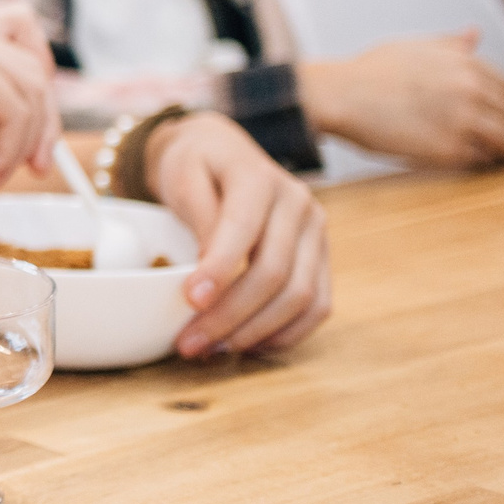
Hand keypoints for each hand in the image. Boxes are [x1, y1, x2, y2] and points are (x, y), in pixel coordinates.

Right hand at [0, 4, 59, 195]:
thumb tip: (38, 117)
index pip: (20, 28)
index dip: (37, 74)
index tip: (34, 126)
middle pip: (35, 59)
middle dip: (45, 117)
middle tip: (39, 165)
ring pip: (32, 90)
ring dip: (23, 144)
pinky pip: (17, 111)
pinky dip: (7, 151)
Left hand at [147, 113, 330, 355]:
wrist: (220, 152)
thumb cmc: (196, 165)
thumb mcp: (183, 175)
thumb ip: (199, 215)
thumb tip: (208, 269)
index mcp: (260, 178)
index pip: (244, 230)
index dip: (220, 270)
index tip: (191, 300)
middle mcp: (299, 205)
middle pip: (274, 273)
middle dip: (230, 315)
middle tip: (189, 343)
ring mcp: (316, 233)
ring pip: (301, 297)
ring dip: (256, 332)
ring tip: (213, 350)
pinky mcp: (321, 257)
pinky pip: (318, 306)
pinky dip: (286, 333)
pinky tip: (248, 347)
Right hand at [299, 34, 503, 168]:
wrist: (342, 95)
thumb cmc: (370, 72)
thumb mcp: (415, 47)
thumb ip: (450, 44)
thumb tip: (473, 35)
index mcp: (466, 64)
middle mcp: (470, 90)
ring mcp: (462, 121)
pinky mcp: (449, 149)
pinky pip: (481, 160)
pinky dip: (484, 162)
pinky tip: (479, 162)